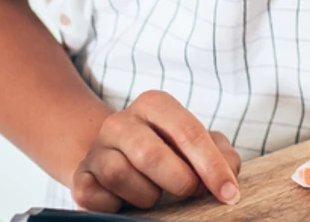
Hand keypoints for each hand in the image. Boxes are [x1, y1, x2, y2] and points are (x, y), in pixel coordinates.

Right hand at [71, 90, 242, 211]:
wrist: (115, 158)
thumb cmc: (165, 152)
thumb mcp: (194, 145)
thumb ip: (219, 153)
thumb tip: (229, 174)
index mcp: (154, 104)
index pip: (188, 132)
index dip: (212, 167)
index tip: (229, 193)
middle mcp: (120, 121)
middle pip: (152, 154)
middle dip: (179, 182)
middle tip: (188, 191)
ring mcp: (96, 149)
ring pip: (121, 176)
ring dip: (147, 195)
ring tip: (153, 192)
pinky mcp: (80, 177)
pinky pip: (98, 197)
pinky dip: (117, 205)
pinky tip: (125, 200)